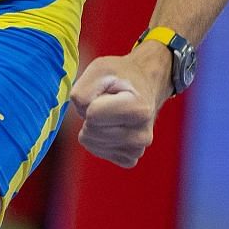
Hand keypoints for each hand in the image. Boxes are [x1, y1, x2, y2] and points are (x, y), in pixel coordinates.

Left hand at [69, 46, 168, 167]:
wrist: (145, 85)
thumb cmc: (121, 76)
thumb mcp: (100, 68)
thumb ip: (83, 90)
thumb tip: (82, 115)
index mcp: (139, 109)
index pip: (92, 115)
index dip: (91, 100)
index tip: (108, 92)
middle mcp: (142, 134)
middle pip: (89, 131)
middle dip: (91, 115)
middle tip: (109, 102)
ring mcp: (137, 150)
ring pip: (91, 143)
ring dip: (94, 126)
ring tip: (112, 113)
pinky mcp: (130, 159)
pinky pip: (97, 151)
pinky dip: (98, 139)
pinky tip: (113, 126)